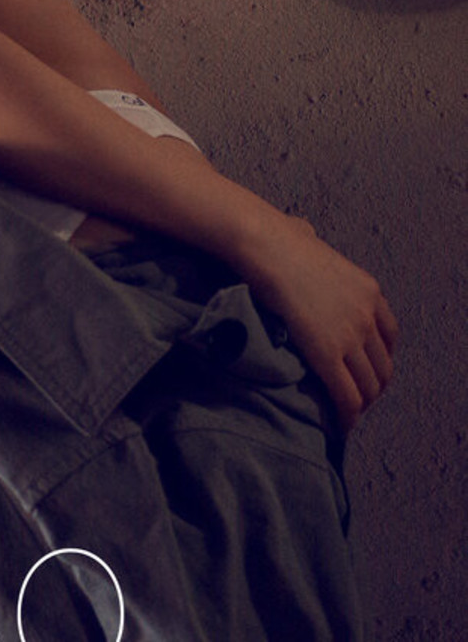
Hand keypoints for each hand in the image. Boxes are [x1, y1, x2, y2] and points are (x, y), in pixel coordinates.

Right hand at [237, 213, 398, 434]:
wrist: (266, 244)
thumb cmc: (277, 237)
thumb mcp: (313, 239)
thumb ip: (314, 243)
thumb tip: (300, 232)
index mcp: (369, 290)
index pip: (390, 336)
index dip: (379, 359)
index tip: (364, 369)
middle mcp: (367, 314)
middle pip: (383, 366)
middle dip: (372, 387)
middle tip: (354, 398)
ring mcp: (351, 335)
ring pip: (369, 387)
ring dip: (360, 405)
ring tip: (345, 415)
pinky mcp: (328, 353)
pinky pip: (347, 395)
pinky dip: (347, 416)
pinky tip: (340, 425)